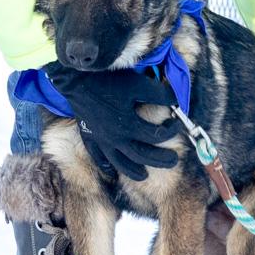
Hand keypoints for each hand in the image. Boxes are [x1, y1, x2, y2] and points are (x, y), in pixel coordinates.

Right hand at [44, 64, 179, 180]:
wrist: (76, 79)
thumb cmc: (109, 80)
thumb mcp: (139, 83)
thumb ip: (160, 94)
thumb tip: (177, 100)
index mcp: (130, 125)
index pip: (157, 135)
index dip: (171, 131)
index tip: (177, 123)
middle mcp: (116, 138)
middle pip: (142, 155)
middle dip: (161, 160)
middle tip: (174, 160)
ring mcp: (101, 140)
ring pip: (120, 163)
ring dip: (134, 171)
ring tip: (145, 175)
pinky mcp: (89, 136)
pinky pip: (97, 157)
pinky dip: (105, 167)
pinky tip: (111, 173)